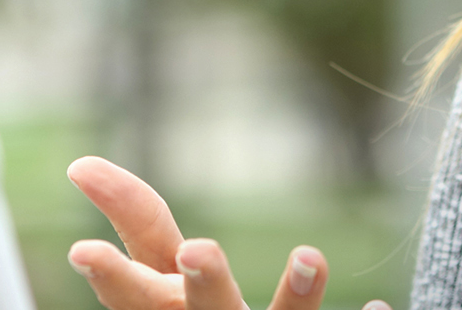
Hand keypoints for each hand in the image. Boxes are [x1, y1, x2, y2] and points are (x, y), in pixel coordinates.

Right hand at [65, 155, 391, 309]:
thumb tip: (81, 167)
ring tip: (312, 257)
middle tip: (200, 250)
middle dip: (202, 281)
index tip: (84, 251)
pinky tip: (380, 308)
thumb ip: (142, 237)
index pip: (139, 268)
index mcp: (168, 306)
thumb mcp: (166, 293)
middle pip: (201, 308)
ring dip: (296, 295)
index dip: (111, 263)